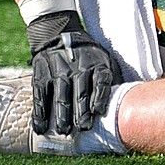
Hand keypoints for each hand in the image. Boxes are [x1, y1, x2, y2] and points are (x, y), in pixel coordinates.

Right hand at [27, 10, 120, 135]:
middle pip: (80, 91)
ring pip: (61, 94)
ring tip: (63, 130)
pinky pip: (40, 95)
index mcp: (98, 64)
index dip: (100, 96)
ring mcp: (59, 71)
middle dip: (81, 111)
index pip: (101, 81)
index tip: (98, 112)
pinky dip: (40, 112)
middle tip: (82, 128)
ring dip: (62, 114)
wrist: (59, 33)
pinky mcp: (41, 74)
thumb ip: (112, 79)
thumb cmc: (89, 56)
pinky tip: (40, 127)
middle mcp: (78, 67)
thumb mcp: (105, 60)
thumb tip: (124, 102)